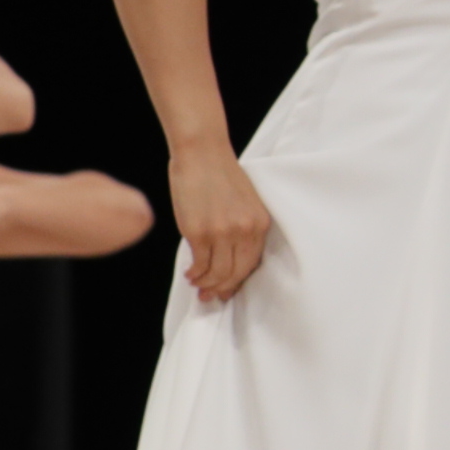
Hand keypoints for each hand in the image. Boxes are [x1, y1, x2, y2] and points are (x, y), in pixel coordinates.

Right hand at [167, 143, 273, 304]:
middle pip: (236, 273)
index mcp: (260, 223)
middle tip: (211, 296)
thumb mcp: (244, 203)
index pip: (252, 264)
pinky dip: (195, 274)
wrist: (202, 154)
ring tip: (197, 284)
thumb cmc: (219, 175)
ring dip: (206, 284)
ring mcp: (223, 233)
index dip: (238, 280)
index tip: (228, 289)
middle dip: (223, 289)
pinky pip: (200, 264)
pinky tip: (190, 273)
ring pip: (218, 274)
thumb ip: (241, 228)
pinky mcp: (200, 232)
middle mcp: (245, 231)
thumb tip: (228, 256)